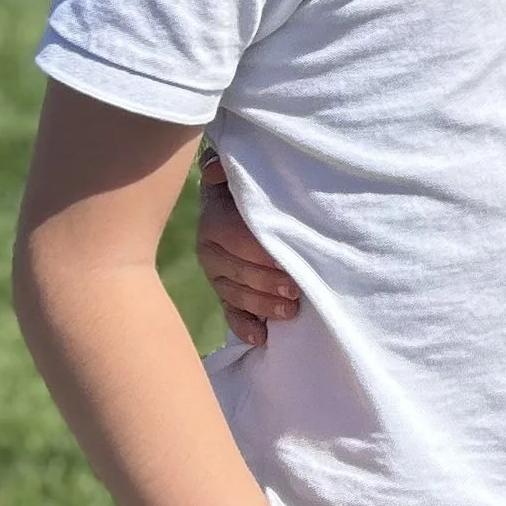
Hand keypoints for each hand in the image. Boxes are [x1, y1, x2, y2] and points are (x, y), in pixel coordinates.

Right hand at [197, 151, 304, 347]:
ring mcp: (216, 274)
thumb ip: (226, 168)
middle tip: (296, 292)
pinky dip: (244, 326)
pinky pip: (230, 311)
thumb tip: (215, 167)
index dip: (260, 254)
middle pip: (237, 272)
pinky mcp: (224, 290)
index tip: (287, 263)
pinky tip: (260, 338)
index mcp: (214, 221)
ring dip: (262, 307)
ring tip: (290, 312)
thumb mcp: (237, 171)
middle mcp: (209, 250)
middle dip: (267, 284)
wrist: (235, 196)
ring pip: (235, 294)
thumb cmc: (244, 184)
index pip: (233, 239)